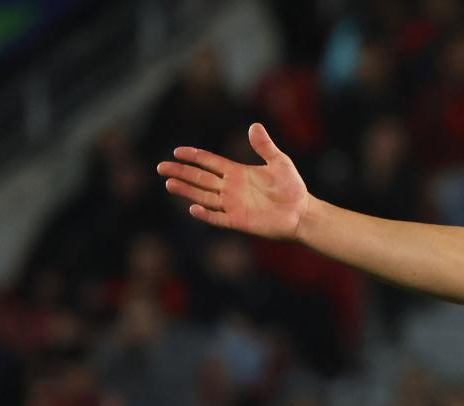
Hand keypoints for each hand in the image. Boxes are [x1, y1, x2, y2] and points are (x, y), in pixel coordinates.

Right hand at [157, 123, 309, 240]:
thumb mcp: (280, 162)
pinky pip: (218, 218)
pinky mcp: (238, 221)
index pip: (209, 163)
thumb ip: (264, 146)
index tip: (177, 151)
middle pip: (200, 179)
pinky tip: (193, 208)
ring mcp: (233, 205)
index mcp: (237, 172)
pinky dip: (205, 214)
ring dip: (186, 191)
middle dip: (181, 172)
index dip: (194, 156)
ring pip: (203, 196)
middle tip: (161, 168)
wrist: (302, 213)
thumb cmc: (292, 187)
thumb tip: (254, 125)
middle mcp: (231, 188)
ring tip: (169, 184)